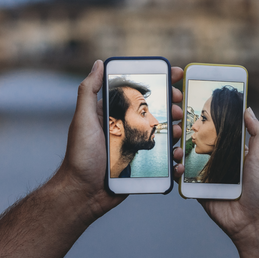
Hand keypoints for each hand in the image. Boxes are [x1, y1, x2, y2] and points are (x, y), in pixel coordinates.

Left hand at [57, 61, 184, 221]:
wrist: (83, 193)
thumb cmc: (80, 156)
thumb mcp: (83, 119)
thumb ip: (89, 90)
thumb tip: (99, 64)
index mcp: (113, 114)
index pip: (138, 92)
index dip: (159, 82)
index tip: (176, 75)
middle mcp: (126, 127)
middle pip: (156, 111)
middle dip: (172, 107)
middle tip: (178, 109)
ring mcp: (136, 146)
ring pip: (164, 134)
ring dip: (176, 131)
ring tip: (178, 133)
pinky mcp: (142, 166)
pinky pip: (163, 160)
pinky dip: (174, 160)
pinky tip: (176, 160)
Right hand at [173, 108, 258, 244]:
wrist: (250, 221)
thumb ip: (258, 133)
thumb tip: (248, 110)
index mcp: (232, 151)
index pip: (217, 130)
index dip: (207, 119)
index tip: (194, 105)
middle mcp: (217, 160)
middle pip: (198, 142)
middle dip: (186, 133)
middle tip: (179, 125)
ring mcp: (205, 174)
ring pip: (187, 158)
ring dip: (179, 150)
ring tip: (178, 148)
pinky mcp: (196, 188)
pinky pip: (183, 177)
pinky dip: (178, 170)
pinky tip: (179, 167)